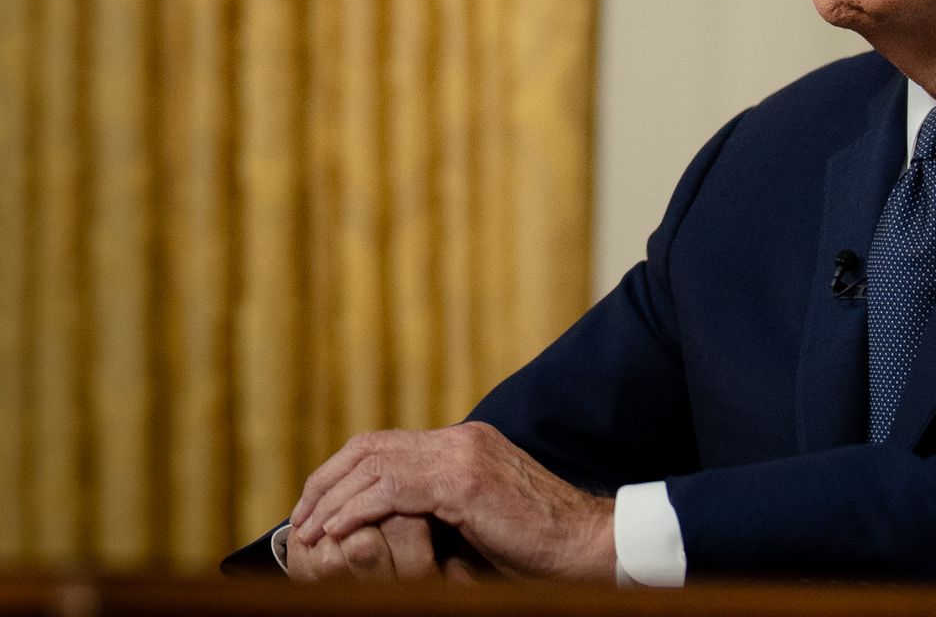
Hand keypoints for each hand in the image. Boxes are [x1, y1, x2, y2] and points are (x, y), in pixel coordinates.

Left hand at [290, 421, 615, 581]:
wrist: (587, 545)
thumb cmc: (539, 545)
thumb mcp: (482, 516)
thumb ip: (443, 505)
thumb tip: (394, 521)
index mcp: (467, 442)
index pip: (386, 444)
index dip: (343, 472)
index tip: (317, 506)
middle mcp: (463, 438)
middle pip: (371, 446)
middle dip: (327, 481)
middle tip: (300, 519)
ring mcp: (465, 455)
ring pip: (375, 464)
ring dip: (333, 499)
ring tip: (309, 531)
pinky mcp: (466, 481)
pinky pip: (393, 488)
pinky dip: (357, 508)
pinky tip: (338, 530)